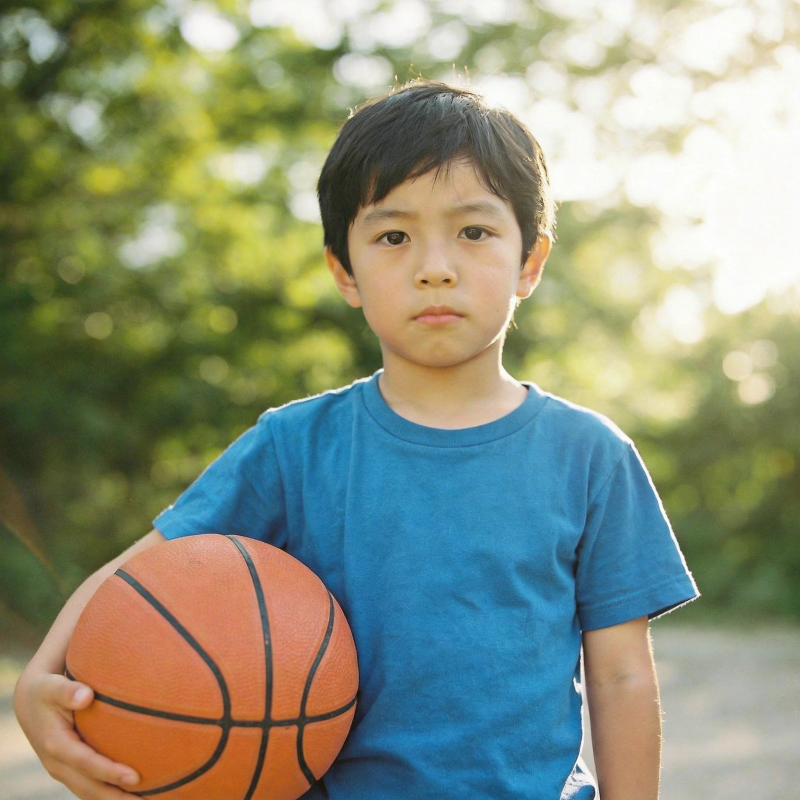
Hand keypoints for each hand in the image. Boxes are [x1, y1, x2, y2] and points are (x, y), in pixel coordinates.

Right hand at [15, 672, 140, 799]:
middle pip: (89, 788)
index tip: (136, 777)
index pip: (87, 763)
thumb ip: (68, 691)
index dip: (110, 772)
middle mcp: (58, 764)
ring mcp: (63, 771)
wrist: (30, 703)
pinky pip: (90, 787)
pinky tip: (133, 794)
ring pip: (90, 793)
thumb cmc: (47, 691)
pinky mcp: (70, 771)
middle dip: (117, 797)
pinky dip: (109, 794)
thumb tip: (86, 696)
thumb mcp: (52, 687)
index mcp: (56, 745)